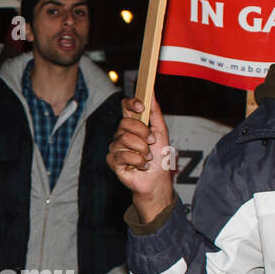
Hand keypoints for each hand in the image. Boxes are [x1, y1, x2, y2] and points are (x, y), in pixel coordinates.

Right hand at [107, 97, 173, 223]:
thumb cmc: (159, 158)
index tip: (141, 107)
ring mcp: (116, 147)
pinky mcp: (113, 161)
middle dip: (143, 133)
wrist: (156, 180)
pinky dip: (137, 161)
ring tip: (147, 158)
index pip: (125, 106)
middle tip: (151, 143)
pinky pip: (123, 155)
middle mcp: (122, 134)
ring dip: (142, 150)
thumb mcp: (161, 132)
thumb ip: (155, 113)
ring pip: (125, 139)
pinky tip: (141, 166)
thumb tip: (152, 93)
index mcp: (132, 125)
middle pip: (125, 123)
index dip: (131, 103)